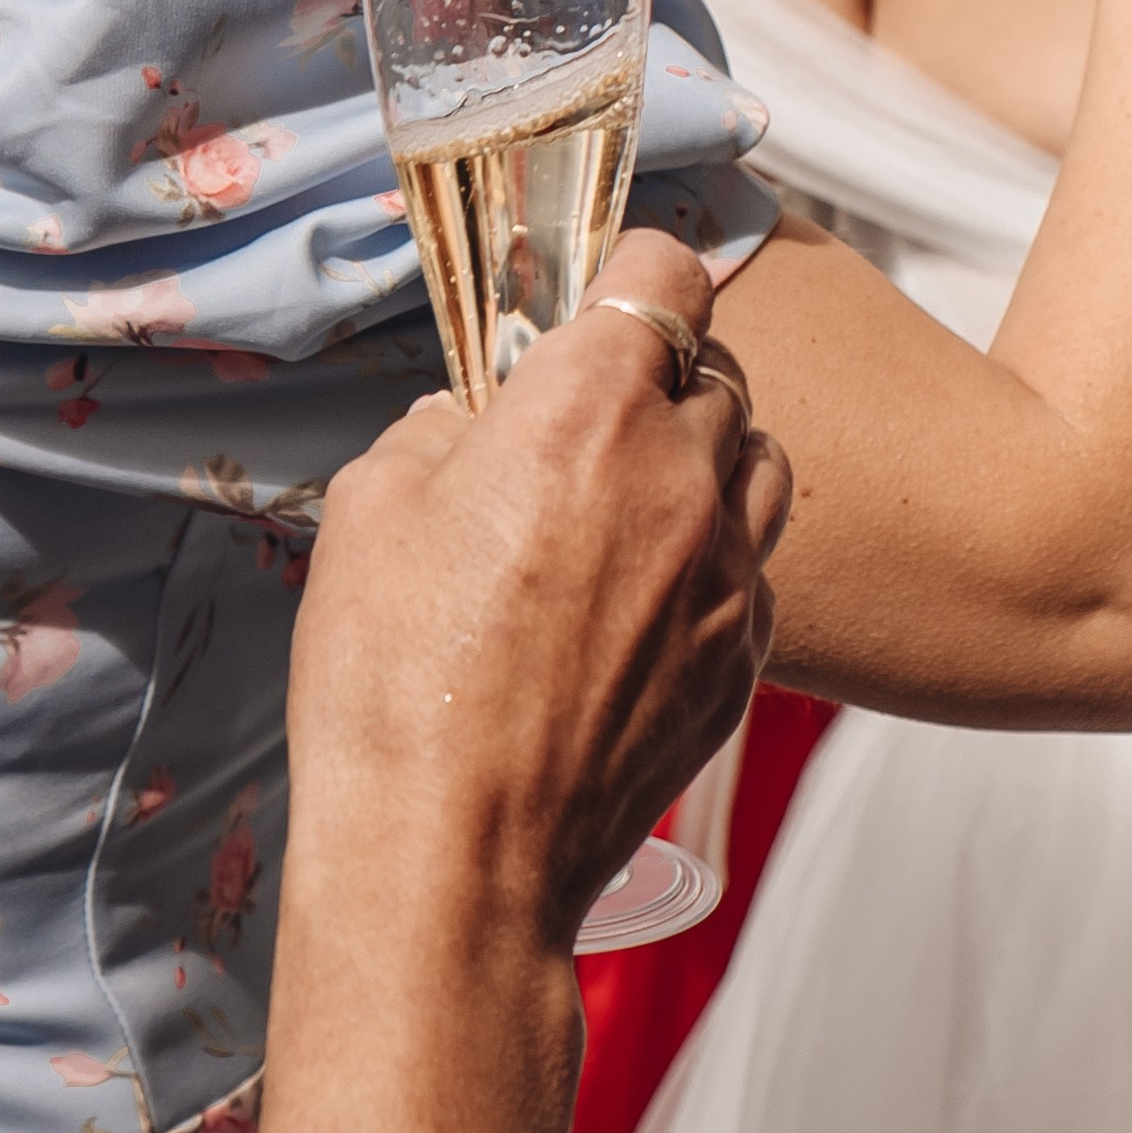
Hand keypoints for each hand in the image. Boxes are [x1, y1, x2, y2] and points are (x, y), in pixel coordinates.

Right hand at [286, 229, 791, 953]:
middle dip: (661, 375)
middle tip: (590, 420)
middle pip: (717, 368)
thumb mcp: (370, 509)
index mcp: (588, 410)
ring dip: (709, 458)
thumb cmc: (392, 683)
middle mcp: (681, 473)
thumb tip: (477, 417)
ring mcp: (726, 569)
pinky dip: (714, 560)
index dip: (634, 269)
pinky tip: (643, 601)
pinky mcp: (744, 656)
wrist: (454, 863)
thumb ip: (441, 429)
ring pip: (760, 460)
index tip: (603, 294)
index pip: (664, 271)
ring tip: (633, 501)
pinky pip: (754, 566)